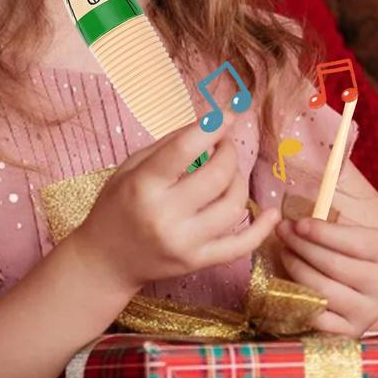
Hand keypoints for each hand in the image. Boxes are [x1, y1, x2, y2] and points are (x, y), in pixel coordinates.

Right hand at [71, 116, 280, 295]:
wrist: (106, 261)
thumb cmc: (115, 206)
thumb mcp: (130, 168)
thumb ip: (168, 145)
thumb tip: (209, 124)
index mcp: (144, 186)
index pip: (185, 149)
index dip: (212, 127)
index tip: (228, 114)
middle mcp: (165, 216)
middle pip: (217, 176)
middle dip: (228, 152)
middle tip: (224, 145)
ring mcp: (185, 243)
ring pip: (233, 205)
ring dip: (238, 181)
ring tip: (228, 172)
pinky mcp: (198, 263)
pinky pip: (240, 246)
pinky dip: (262, 229)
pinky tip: (271, 213)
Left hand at [277, 218, 377, 336]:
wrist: (369, 290)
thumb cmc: (350, 252)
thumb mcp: (349, 233)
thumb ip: (326, 226)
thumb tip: (292, 224)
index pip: (351, 241)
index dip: (320, 232)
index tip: (296, 223)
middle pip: (333, 264)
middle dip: (301, 245)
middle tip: (282, 232)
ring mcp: (369, 311)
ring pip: (323, 290)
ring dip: (296, 268)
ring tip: (285, 252)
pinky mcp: (351, 332)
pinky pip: (318, 317)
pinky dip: (300, 298)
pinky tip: (289, 282)